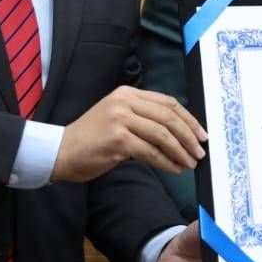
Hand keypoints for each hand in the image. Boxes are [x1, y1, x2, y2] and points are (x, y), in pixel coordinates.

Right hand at [53, 86, 206, 181]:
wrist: (61, 151)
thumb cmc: (92, 139)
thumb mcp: (118, 118)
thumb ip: (144, 118)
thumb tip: (179, 133)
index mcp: (128, 93)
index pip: (168, 103)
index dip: (188, 119)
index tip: (201, 134)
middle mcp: (125, 102)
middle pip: (168, 117)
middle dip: (189, 136)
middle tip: (200, 151)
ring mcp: (120, 119)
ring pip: (162, 134)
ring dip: (181, 151)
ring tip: (190, 163)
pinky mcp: (117, 139)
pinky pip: (150, 152)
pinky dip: (166, 162)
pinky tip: (174, 169)